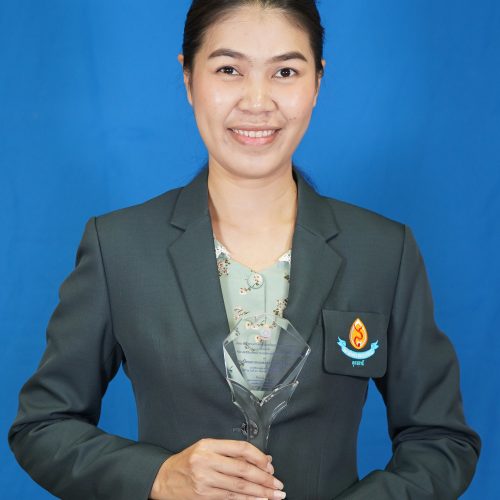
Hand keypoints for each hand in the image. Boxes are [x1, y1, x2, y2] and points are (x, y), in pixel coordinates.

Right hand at [149, 438, 285, 498]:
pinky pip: (230, 498)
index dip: (259, 457)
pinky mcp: (204, 496)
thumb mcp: (207, 448)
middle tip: (278, 484)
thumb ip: (232, 452)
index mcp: (209, 445)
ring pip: (238, 486)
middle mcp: (207, 461)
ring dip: (260, 492)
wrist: (163, 479)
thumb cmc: (188, 461)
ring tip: (274, 495)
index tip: (270, 465)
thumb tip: (262, 459)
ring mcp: (205, 480)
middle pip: (242, 469)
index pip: (240, 448)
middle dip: (263, 478)